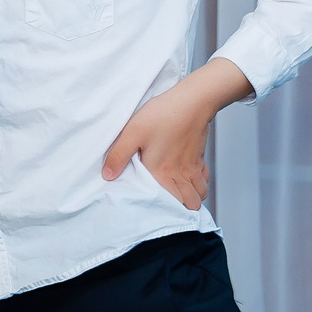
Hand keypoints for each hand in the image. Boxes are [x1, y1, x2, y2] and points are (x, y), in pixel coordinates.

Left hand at [101, 58, 252, 209]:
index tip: (159, 210)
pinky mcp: (199, 154)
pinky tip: (188, 175)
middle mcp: (182, 174)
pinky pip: (204, 176)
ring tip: (179, 191)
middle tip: (170, 202)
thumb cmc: (164, 115)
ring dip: (193, 194)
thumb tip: (107, 176)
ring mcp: (193, 164)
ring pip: (201, 191)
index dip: (169, 211)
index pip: (174, 205)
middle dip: (184, 206)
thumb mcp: (133, 132)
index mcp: (164, 174)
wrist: (193, 99)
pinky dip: (199, 180)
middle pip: (193, 203)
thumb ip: (118, 156)